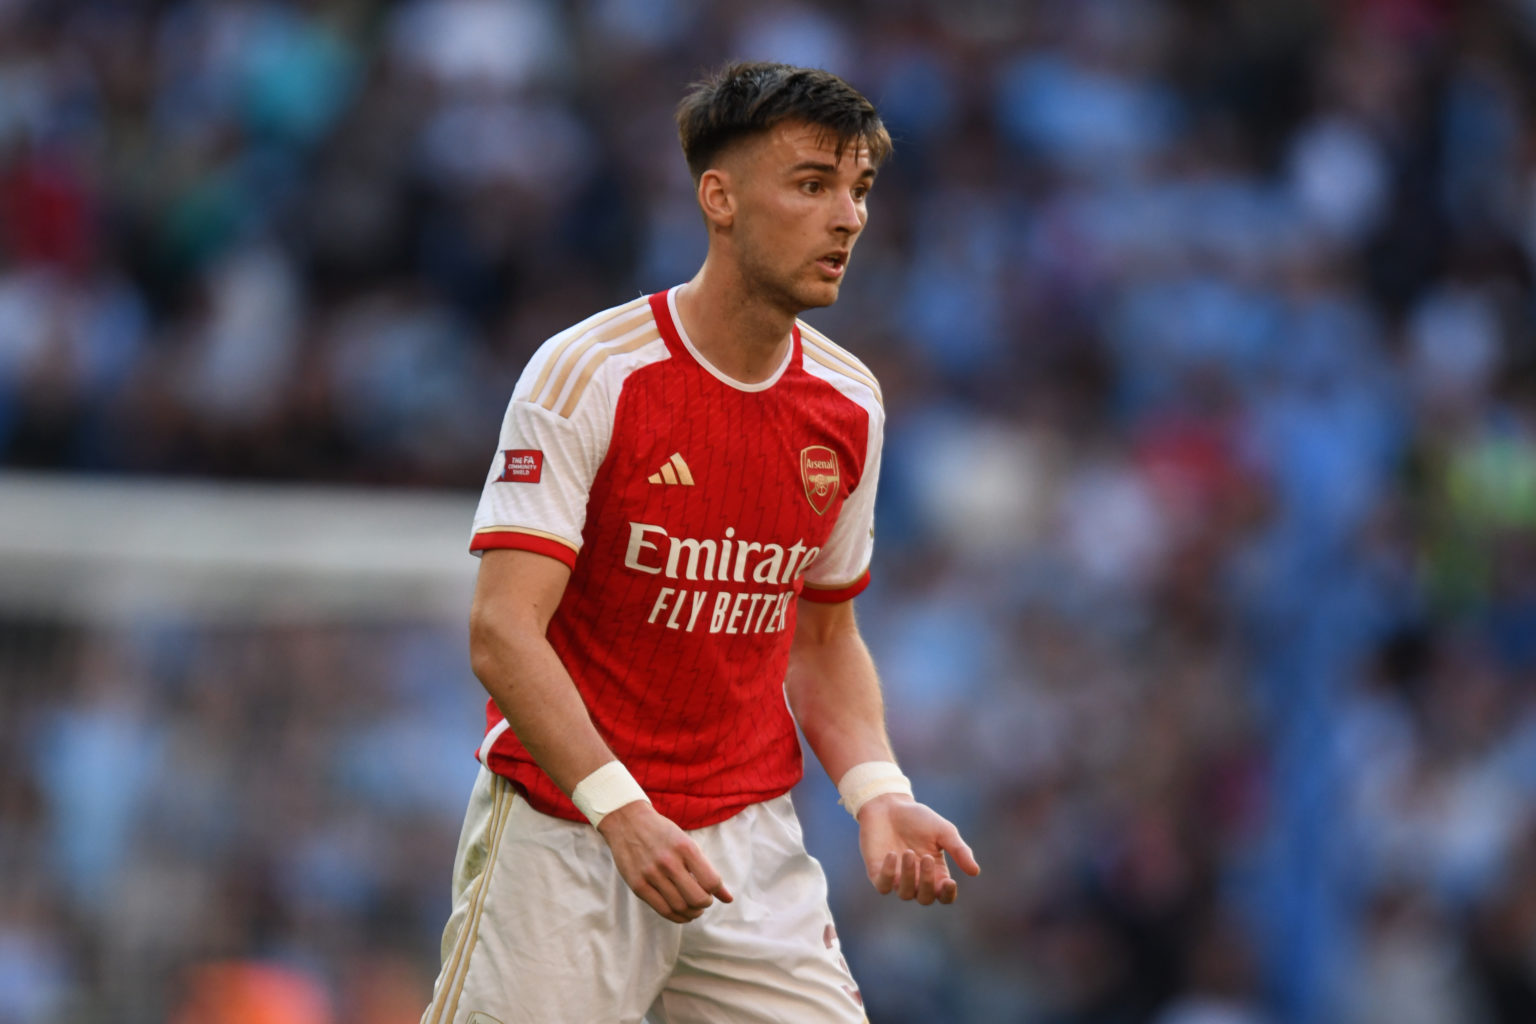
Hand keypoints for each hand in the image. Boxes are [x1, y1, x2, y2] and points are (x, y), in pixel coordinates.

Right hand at [596, 801, 733, 922]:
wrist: (627, 821)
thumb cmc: (662, 832)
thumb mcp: (686, 842)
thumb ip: (706, 868)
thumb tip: (728, 898)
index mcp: (685, 847)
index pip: (711, 881)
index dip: (717, 892)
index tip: (716, 893)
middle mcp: (668, 861)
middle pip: (696, 898)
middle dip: (705, 904)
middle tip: (704, 901)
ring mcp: (651, 874)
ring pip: (680, 906)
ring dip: (692, 913)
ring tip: (694, 909)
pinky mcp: (638, 885)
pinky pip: (662, 909)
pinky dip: (677, 917)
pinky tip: (682, 913)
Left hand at [857, 795, 979, 904]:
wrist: (888, 805)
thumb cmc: (918, 818)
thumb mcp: (943, 831)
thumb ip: (959, 850)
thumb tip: (975, 872)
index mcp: (935, 872)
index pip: (944, 896)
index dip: (948, 895)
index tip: (950, 882)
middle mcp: (917, 879)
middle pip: (925, 899)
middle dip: (927, 882)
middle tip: (927, 857)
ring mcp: (897, 878)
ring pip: (905, 894)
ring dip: (909, 876)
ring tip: (908, 852)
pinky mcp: (877, 872)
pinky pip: (884, 886)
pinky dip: (889, 874)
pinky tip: (892, 855)